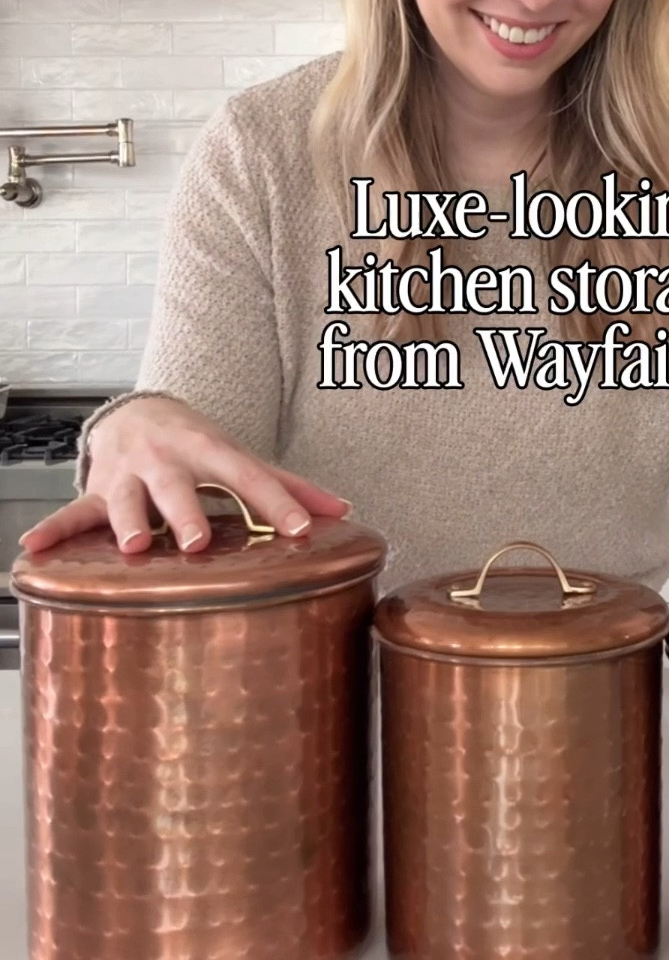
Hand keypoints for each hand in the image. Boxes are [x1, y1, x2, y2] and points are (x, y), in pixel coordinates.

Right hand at [17, 396, 350, 555]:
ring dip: (125, 522)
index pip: (246, 474)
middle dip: (185, 512)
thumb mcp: (239, 456)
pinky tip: (33, 549)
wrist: (137, 411)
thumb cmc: (199, 445)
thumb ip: (288, 485)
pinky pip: (73, 512)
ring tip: (131, 549)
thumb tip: (344, 511)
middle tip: (197, 543)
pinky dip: (53, 530)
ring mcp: (128, 473)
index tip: (298, 529)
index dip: (274, 500)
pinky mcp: (96, 490)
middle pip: (177, 485)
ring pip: (124, 498)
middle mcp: (167, 457)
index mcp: (210, 448)